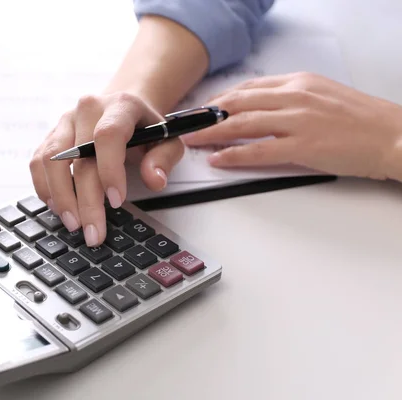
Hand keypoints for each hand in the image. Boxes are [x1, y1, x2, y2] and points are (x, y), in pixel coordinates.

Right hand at [30, 92, 184, 245]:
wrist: (122, 109)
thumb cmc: (144, 128)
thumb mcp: (167, 140)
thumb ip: (164, 159)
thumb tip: (154, 180)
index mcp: (120, 105)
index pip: (108, 135)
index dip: (110, 170)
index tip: (116, 201)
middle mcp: (88, 109)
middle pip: (79, 156)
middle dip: (86, 200)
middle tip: (93, 232)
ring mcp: (65, 122)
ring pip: (51, 160)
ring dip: (60, 196)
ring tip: (74, 223)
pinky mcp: (50, 136)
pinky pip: (38, 163)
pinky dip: (45, 188)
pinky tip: (58, 208)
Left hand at [182, 72, 401, 180]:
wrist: (393, 135)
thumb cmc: (359, 118)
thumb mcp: (321, 95)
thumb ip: (289, 98)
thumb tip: (259, 107)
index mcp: (298, 82)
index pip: (247, 88)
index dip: (219, 99)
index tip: (202, 108)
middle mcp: (294, 97)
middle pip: (238, 102)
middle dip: (207, 114)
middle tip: (185, 124)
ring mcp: (298, 121)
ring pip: (243, 124)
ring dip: (212, 133)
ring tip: (191, 140)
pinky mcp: (303, 146)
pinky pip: (259, 151)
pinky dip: (234, 154)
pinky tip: (217, 158)